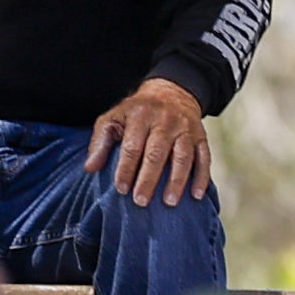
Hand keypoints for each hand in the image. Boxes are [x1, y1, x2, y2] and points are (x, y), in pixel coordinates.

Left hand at [87, 76, 213, 208]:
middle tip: (140, 201)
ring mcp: (185, 128)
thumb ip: (100, 142)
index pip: (132, 146)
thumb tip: (90, 168)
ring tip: (169, 202)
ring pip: (183, 156)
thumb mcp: (113, 118)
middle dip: (148, 178)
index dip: (126, 168)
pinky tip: (196, 195)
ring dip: (177, 180)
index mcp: (140, 115)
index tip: (121, 189)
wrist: (171, 92)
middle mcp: (165, 120)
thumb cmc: (136, 113)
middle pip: (157, 153)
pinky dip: (201, 177)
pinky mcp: (201, 136)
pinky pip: (204, 157)